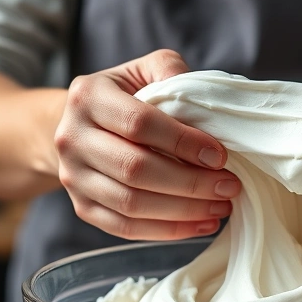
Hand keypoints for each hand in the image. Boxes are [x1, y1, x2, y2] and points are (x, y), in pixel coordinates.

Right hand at [54, 49, 240, 239]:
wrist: (79, 127)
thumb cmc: (125, 97)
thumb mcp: (143, 70)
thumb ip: (170, 70)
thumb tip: (203, 97)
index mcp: (88, 97)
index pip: (139, 123)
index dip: (183, 142)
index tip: (219, 156)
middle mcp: (71, 138)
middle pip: (135, 169)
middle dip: (190, 182)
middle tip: (229, 186)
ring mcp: (73, 177)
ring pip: (132, 204)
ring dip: (184, 210)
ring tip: (221, 206)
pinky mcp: (82, 208)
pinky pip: (126, 228)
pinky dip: (168, 231)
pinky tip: (201, 224)